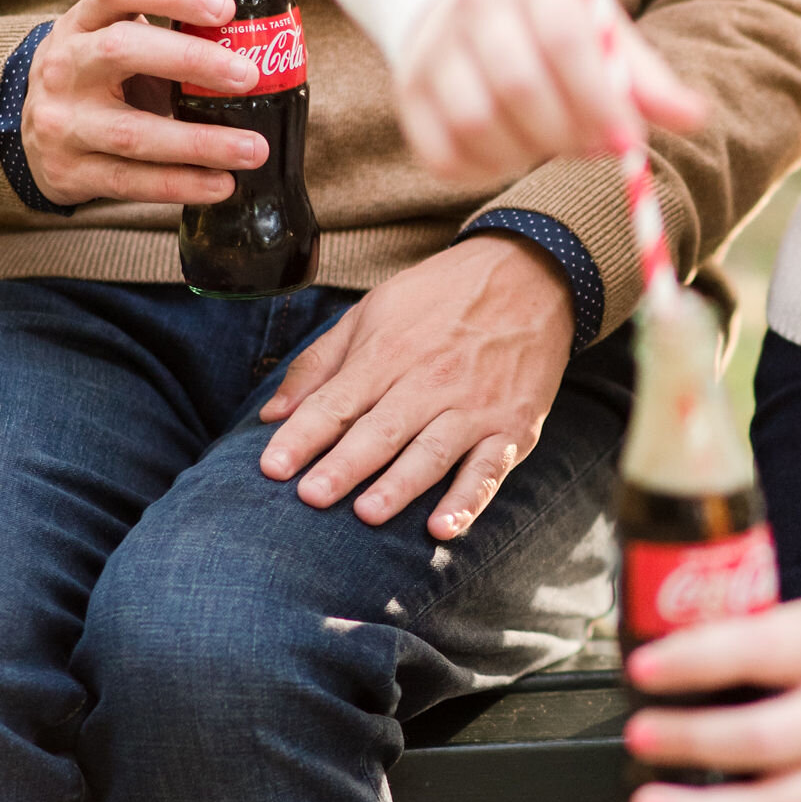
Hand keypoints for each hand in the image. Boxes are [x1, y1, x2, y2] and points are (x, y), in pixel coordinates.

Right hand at [21, 0, 268, 207]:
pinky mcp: (70, 172)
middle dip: (192, 60)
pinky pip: (132, 182)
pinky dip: (182, 184)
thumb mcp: (112, 40)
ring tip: (254, 149)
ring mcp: (63, 122)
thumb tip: (263, 36)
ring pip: (134, 132)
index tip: (225, 8)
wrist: (30, 134)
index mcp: (82, 21)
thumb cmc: (96, 79)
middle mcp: (65, 65)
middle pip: (124, 50)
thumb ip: (168, 33)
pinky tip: (222, 184)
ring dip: (201, 142)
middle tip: (249, 76)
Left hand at [259, 235, 575, 533]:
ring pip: (431, 451)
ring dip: (400, 484)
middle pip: (380, 429)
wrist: (530, 274)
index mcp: (388, 352)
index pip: (336, 402)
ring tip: (367, 514)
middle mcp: (430, 380)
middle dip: (345, 464)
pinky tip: (442, 527)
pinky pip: (487, 470)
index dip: (302, 435)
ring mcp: (473, 406)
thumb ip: (319, 364)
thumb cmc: (440, 299)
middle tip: (310, 497)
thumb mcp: (372, 312)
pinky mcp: (512, 428)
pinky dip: (467, 500)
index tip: (271, 468)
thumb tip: (272, 415)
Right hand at [395, 0, 705, 187]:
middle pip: (519, 87)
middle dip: (566, 133)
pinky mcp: (408, 94)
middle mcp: (474, 10)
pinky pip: (440, 153)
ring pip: (475, 123)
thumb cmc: (556, 22)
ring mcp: (433, 52)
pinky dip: (482, 169)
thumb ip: (646, 78)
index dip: (600, 101)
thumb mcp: (603, 32)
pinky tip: (510, 154)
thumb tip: (694, 118)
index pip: (566, 43)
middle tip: (593, 148)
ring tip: (550, 144)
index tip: (628, 143)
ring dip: (524, 153)